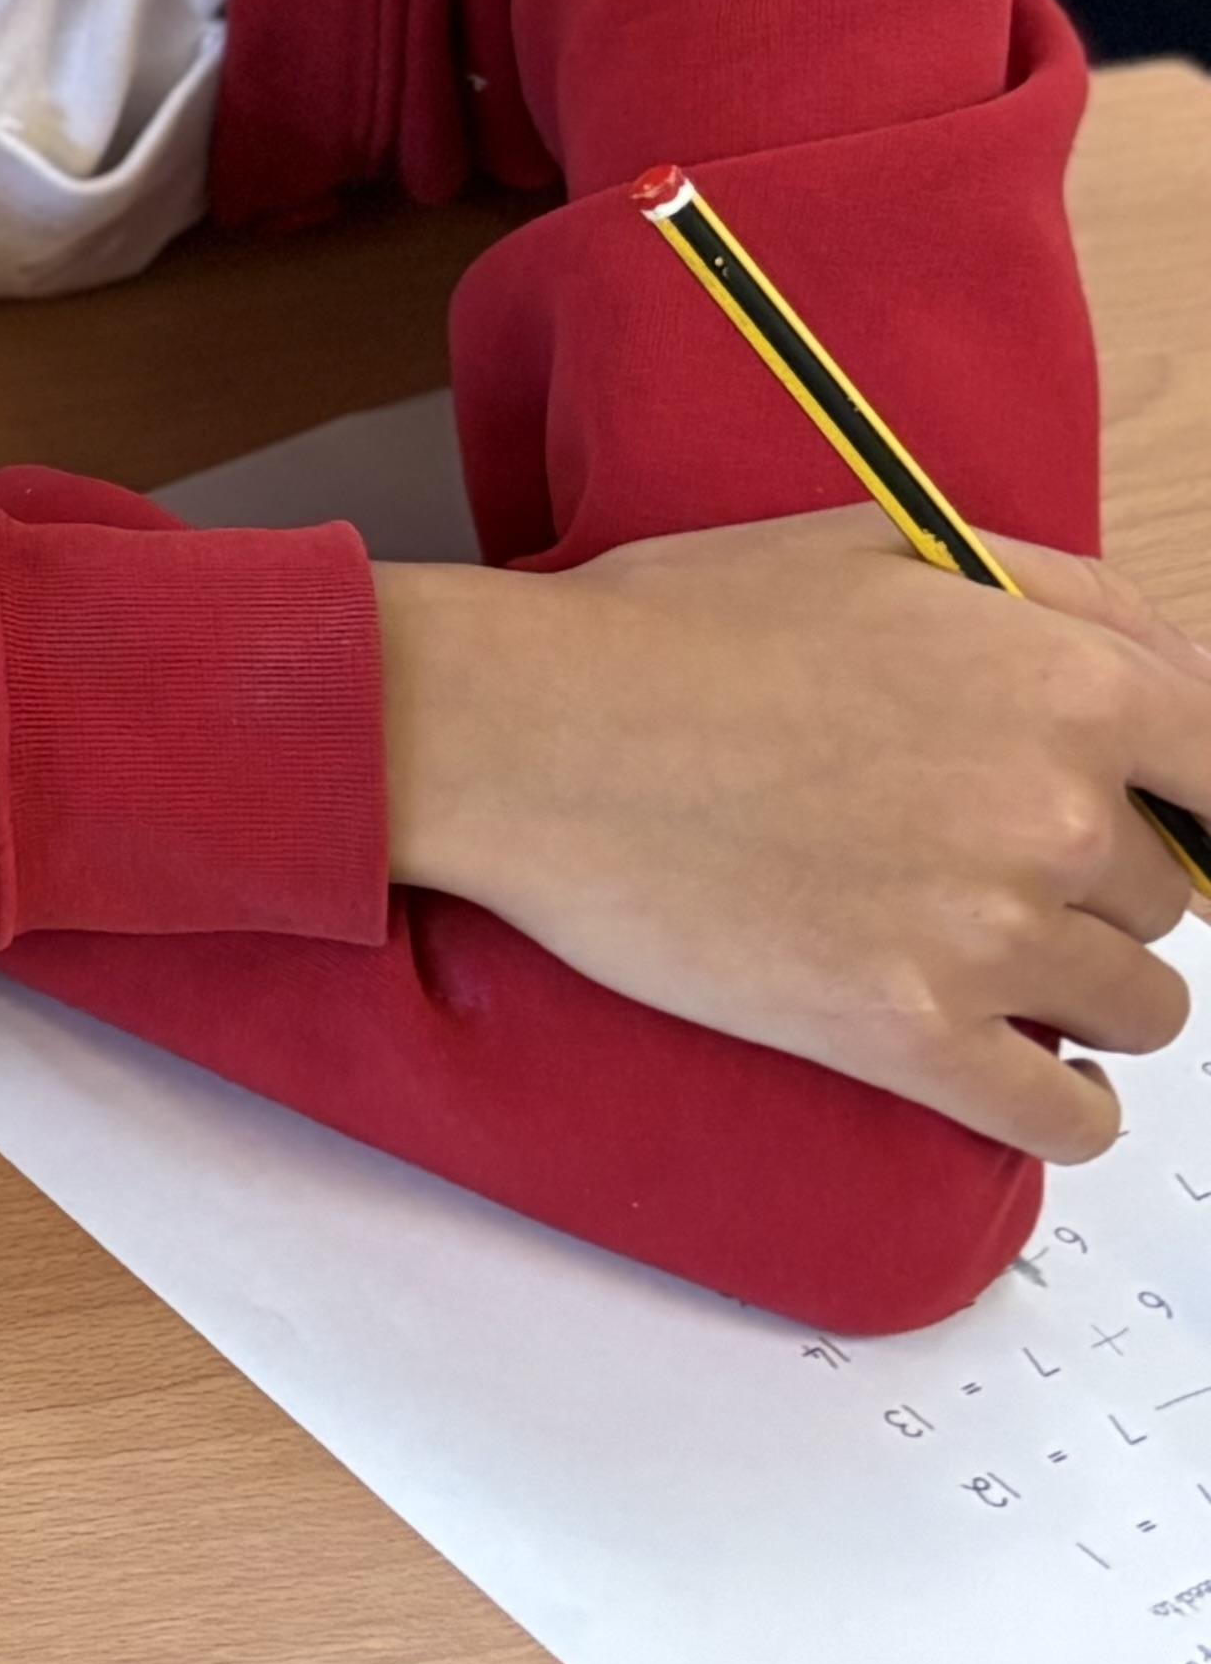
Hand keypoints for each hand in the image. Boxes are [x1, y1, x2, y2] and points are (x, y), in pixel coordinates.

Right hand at [380, 512, 1210, 1155]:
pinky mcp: (900, 1034)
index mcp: (1066, 684)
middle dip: (1095, 891)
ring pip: (1139, 1010)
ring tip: (994, 968)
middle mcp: (1051, 813)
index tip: (1162, 831)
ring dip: (1084, 996)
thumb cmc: (670, 632)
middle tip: (990, 873)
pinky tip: (1031, 1079)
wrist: (520, 731)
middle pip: (1169, 898)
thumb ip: (1063, 593)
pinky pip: (1062, 1117)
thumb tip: (1183, 672)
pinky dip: (1065, 1111)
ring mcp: (981, 933)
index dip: (1195, 810)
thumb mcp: (883, 546)